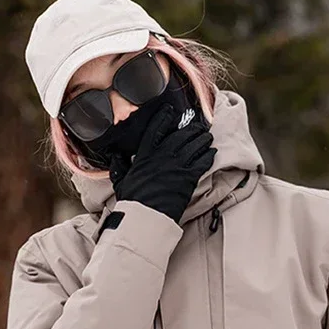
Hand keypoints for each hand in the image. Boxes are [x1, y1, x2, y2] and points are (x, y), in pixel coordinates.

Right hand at [108, 103, 216, 223]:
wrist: (146, 217)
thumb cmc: (132, 202)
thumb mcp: (121, 182)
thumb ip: (119, 167)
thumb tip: (116, 157)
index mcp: (145, 155)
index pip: (155, 129)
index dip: (164, 117)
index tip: (170, 111)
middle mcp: (162, 156)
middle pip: (180, 135)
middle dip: (190, 128)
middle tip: (197, 125)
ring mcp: (177, 166)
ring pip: (194, 146)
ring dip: (202, 140)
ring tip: (207, 136)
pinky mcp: (188, 178)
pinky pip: (202, 162)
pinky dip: (208, 156)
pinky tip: (212, 152)